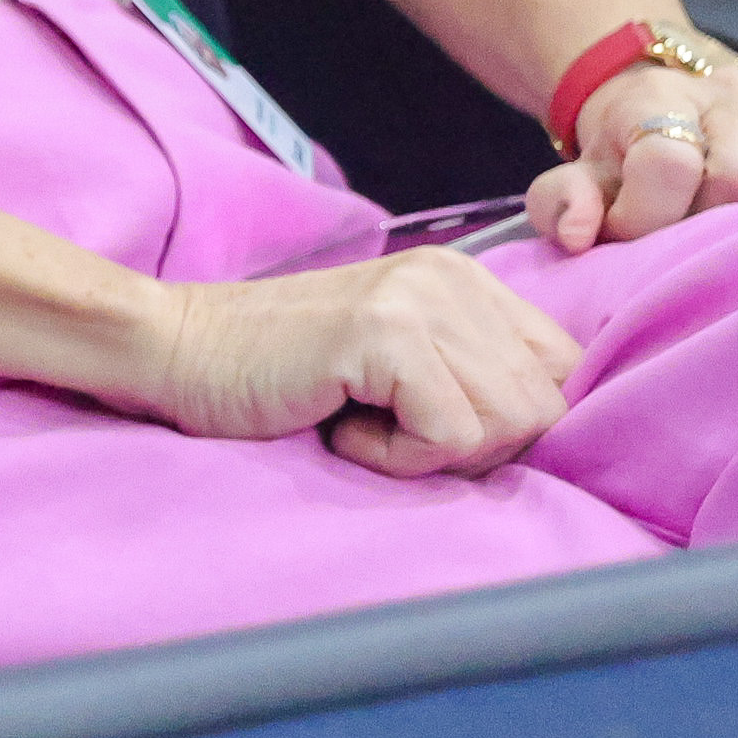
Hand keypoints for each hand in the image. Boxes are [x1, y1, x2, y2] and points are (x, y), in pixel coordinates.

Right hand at [133, 254, 580, 479]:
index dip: (511, 424)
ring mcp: (419, 300)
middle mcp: (452, 278)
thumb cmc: (278, 375)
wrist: (174, 351)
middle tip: (391, 434)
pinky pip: (451, 436)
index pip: (563, 372)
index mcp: (464, 280)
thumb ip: (471, 375)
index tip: (432, 428)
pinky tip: (341, 431)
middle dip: (476, 447)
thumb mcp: (399, 364)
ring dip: (434, 453)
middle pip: (546, 407)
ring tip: (362, 426)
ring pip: (509, 424)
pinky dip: (398, 459)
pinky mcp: (383, 334)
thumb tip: (551, 435)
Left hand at [529, 57, 737, 253]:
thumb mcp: (583, 176)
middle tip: (696, 236)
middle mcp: (736, 92)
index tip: (634, 235)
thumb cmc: (630, 158)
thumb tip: (578, 232)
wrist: (680, 109)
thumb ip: (559, 201)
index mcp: (660, 96)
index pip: (668, 159)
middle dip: (716, 223)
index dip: (649, 215)